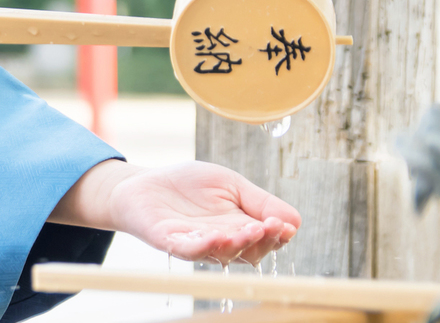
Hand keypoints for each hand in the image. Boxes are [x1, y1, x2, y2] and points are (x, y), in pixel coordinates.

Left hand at [52, 159, 297, 264]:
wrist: (144, 184)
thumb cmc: (188, 185)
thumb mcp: (230, 184)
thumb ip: (260, 201)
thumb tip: (295, 221)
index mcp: (240, 229)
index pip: (267, 240)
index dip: (277, 234)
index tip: (284, 224)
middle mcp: (222, 243)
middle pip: (250, 252)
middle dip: (262, 240)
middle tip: (269, 225)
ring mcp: (197, 245)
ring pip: (224, 254)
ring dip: (238, 244)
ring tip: (249, 229)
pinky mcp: (172, 243)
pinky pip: (191, 250)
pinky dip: (205, 246)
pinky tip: (217, 236)